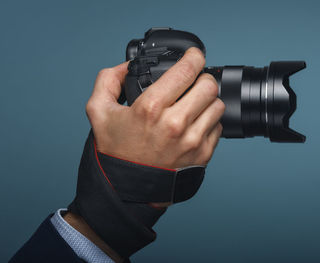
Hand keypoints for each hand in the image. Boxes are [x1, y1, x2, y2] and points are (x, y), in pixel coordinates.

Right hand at [86, 47, 224, 169]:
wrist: (128, 189)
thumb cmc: (116, 152)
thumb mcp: (99, 112)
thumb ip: (108, 81)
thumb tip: (125, 66)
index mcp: (151, 108)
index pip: (186, 70)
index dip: (194, 57)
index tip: (195, 55)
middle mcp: (175, 123)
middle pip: (208, 85)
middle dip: (202, 78)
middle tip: (194, 82)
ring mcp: (192, 140)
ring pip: (217, 105)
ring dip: (208, 100)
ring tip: (195, 104)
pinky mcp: (202, 154)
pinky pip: (218, 127)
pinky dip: (209, 121)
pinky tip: (195, 123)